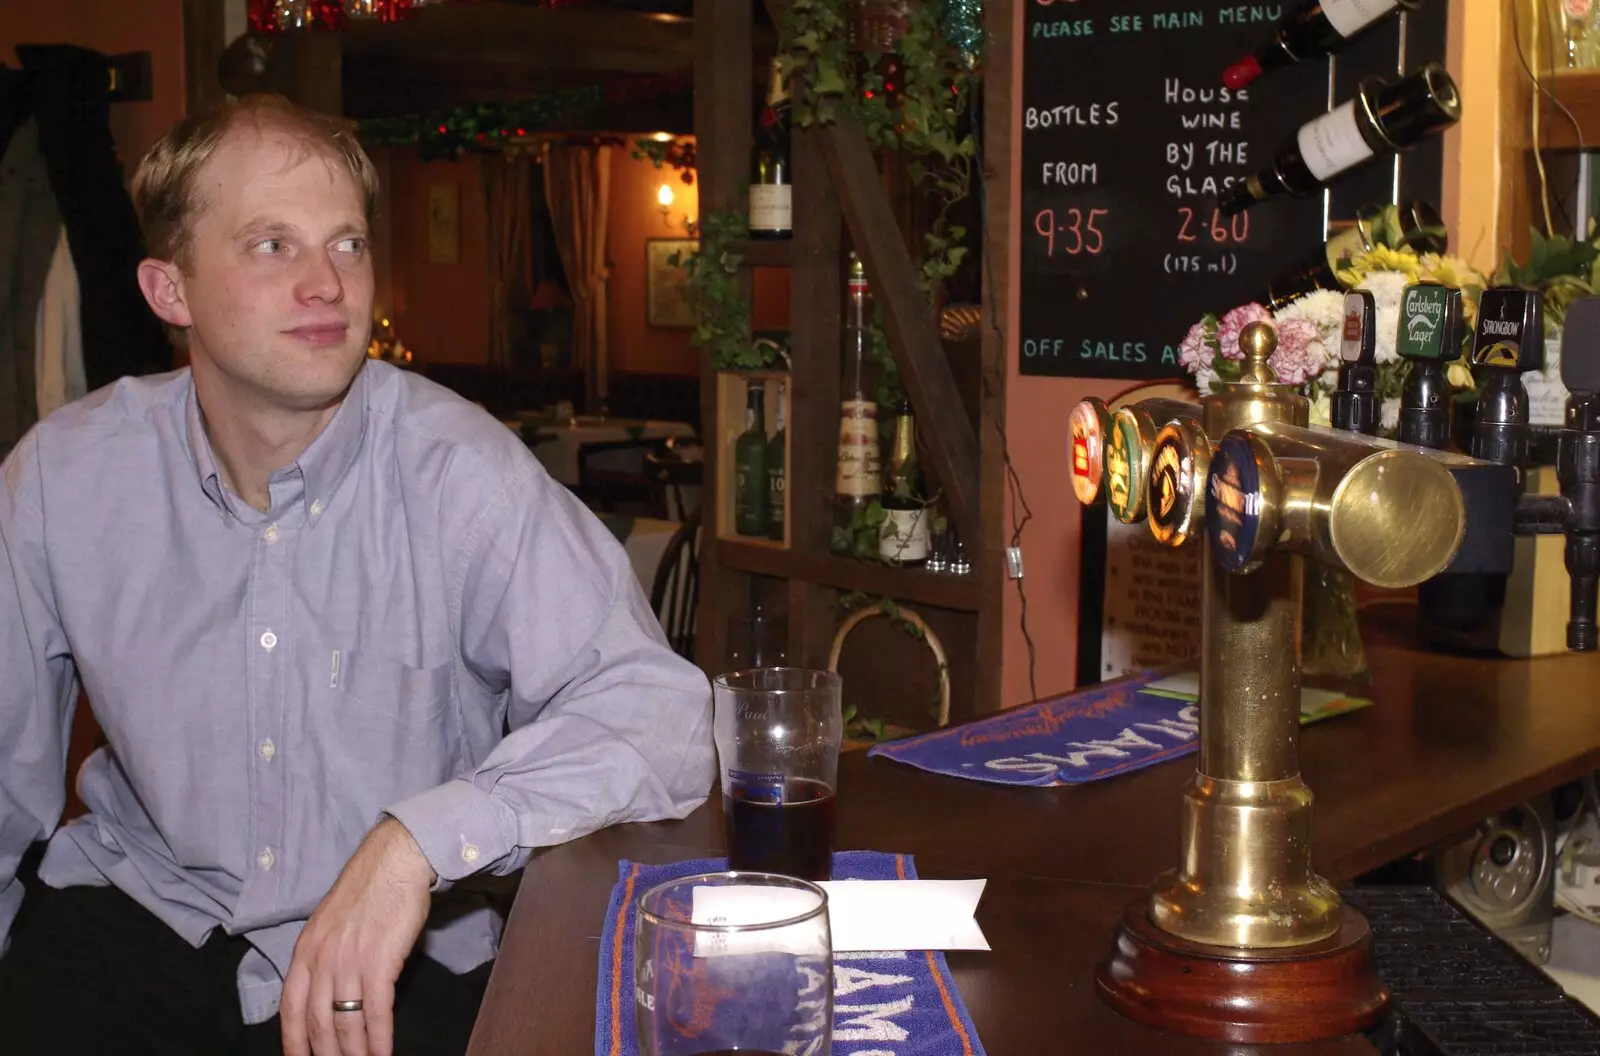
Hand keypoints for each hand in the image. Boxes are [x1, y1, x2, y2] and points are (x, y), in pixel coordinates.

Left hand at [281, 818, 437, 1055]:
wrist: (396, 861)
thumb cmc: (370, 889)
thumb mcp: (332, 922)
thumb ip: (326, 956)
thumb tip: (333, 991)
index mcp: (305, 950)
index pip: (290, 1008)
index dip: (293, 1041)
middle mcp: (321, 960)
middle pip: (316, 1023)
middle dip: (326, 1054)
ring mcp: (348, 963)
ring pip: (345, 1023)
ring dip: (354, 1053)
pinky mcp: (378, 963)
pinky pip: (375, 1013)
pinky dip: (379, 1039)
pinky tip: (383, 1053)